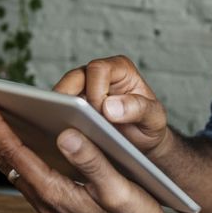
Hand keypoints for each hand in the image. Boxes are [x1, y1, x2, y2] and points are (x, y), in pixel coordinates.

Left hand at [0, 97, 188, 212]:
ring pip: (15, 172)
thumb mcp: (118, 188)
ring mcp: (50, 209)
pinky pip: (28, 180)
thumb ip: (91, 161)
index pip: (16, 154)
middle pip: (7, 162)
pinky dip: (17, 159)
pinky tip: (20, 149)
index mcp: (57, 193)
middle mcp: (47, 203)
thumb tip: (66, 135)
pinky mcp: (58, 211)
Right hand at [54, 55, 171, 158]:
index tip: (100, 113)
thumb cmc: (148, 125)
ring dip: (60, 110)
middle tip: (71, 121)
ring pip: (61, 93)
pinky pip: (58, 109)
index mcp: (120, 69)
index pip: (98, 69)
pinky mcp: (72, 106)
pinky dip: (57, 119)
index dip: (96, 91)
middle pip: (73, 78)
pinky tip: (58, 135)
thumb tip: (109, 107)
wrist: (141, 143)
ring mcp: (82, 90)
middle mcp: (99, 75)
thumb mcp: (154, 119)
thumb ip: (139, 109)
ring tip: (60, 129)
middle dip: (70, 99)